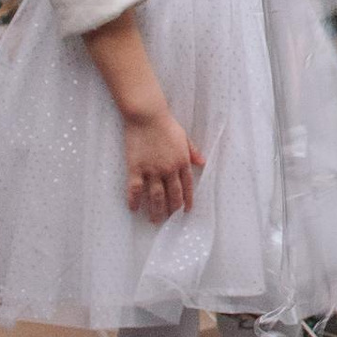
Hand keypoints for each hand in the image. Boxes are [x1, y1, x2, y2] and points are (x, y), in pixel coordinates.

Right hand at [123, 104, 203, 222]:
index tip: (186, 211)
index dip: (187, 200)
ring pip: (156, 196)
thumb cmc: (166, 124)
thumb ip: (193, 152)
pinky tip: (133, 209)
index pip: (187, 186)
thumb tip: (202, 163)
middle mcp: (169, 169)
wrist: (147, 116)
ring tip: (155, 220)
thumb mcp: (184, 137)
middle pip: (172, 195)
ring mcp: (152, 170)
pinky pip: (135, 189)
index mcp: (182, 162)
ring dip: (156, 210)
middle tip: (170, 219)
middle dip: (172, 209)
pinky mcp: (136, 168)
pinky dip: (134, 200)